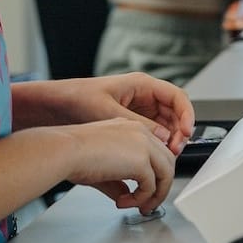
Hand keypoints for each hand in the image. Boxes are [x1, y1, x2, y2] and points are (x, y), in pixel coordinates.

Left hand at [47, 72, 194, 155]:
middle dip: (179, 133)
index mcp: (141, 85)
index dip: (187, 115)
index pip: (177, 97)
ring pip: (166, 126)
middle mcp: (144, 95)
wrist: (55, 106)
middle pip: (175, 113)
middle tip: (175, 151)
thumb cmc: (76, 99)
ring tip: (166, 158)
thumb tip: (164, 138)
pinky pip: (153, 133)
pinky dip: (157, 145)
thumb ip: (139, 125)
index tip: (187, 132)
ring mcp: (139, 109)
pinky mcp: (132, 123)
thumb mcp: (108, 111)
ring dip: (170, 141)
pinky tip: (153, 157)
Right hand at [58, 116, 179, 213]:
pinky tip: (123, 202)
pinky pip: (151, 186)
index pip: (156, 150)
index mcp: (131, 128)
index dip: (154, 171)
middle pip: (167, 161)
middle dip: (160, 186)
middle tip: (147, 202)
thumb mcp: (102, 164)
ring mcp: (144, 145)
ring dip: (155, 195)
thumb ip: (119, 179)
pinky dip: (140, 199)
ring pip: (166, 173)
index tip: (146, 188)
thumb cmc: (73, 152)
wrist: (65, 150)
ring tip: (140, 207)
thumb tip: (125, 194)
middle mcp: (141, 132)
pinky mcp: (141, 161)